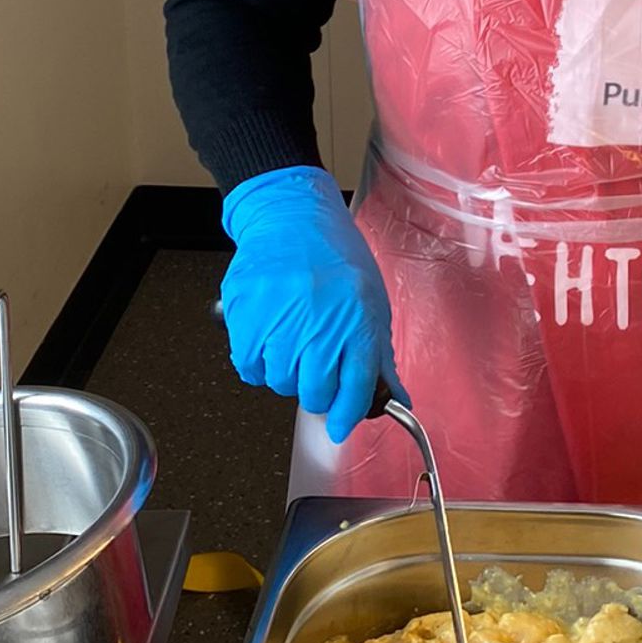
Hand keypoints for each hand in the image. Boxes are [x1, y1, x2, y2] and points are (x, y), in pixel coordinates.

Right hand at [219, 166, 402, 442]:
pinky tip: (268, 341)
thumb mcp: (372, 300)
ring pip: (280, 382)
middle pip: (315, 392)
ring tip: (292, 344)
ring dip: (286, 375)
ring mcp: (280, 321)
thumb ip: (379, 353)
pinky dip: (258, 364)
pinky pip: (249, 367)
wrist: (290, 215)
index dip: (349, 415)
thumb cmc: (334, 255)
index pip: (356, 386)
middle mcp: (320, 323)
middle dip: (317, 394)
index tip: (342, 426)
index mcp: (358, 318)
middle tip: (316, 375)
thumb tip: (396, 397)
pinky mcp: (246, 317)